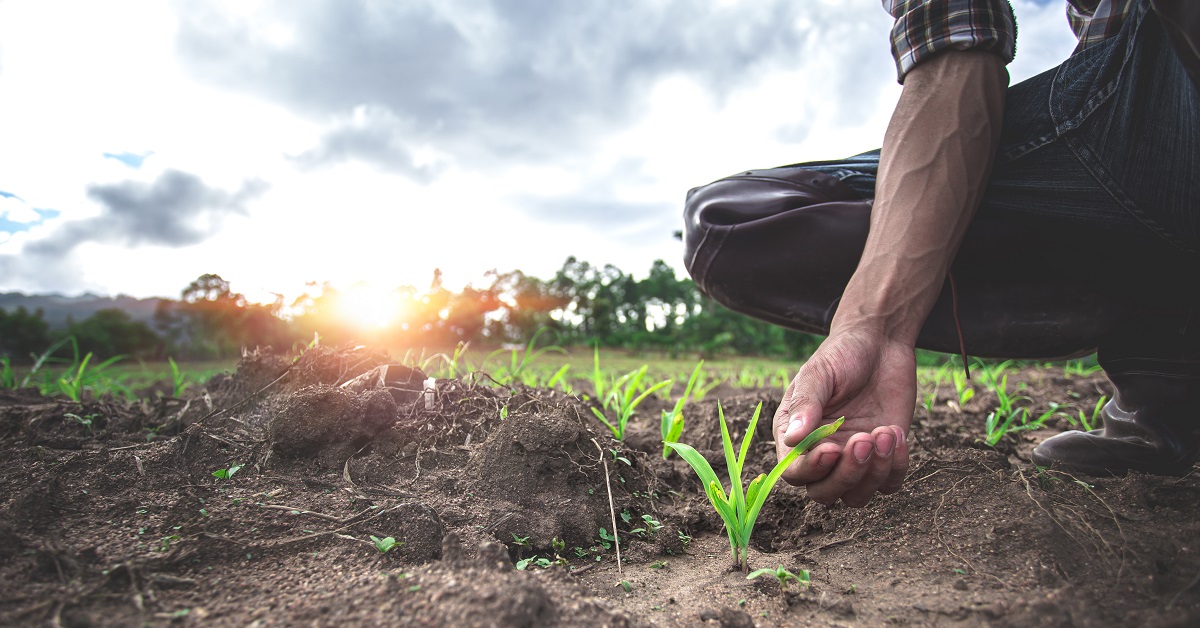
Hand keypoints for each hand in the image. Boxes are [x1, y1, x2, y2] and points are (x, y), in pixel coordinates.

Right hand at [773, 327, 914, 506]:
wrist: (881, 343)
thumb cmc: (842, 354)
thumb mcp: (818, 373)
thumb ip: (806, 405)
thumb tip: (792, 439)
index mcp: (795, 436)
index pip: (794, 472)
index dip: (812, 469)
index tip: (834, 448)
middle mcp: (822, 454)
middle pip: (824, 493)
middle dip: (847, 474)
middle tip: (864, 439)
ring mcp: (854, 460)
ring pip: (857, 496)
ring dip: (874, 472)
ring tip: (886, 433)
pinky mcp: (884, 458)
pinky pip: (889, 485)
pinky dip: (896, 468)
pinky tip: (897, 434)